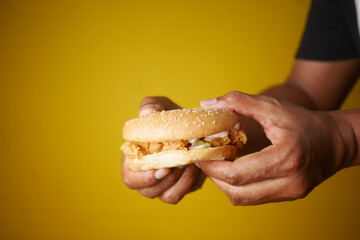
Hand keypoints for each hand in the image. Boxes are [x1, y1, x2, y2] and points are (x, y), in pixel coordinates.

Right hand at [121, 96, 206, 203]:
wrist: (190, 125)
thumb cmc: (167, 116)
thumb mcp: (159, 106)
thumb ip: (150, 106)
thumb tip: (146, 112)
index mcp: (135, 159)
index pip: (130, 178)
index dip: (143, 177)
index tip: (162, 168)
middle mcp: (147, 176)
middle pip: (149, 191)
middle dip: (166, 178)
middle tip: (180, 163)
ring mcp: (163, 184)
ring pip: (167, 195)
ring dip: (179, 180)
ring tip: (189, 162)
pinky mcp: (180, 187)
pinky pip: (182, 193)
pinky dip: (189, 182)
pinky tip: (195, 167)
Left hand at [197, 91, 347, 204]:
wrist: (335, 141)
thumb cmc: (304, 122)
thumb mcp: (273, 106)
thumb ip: (239, 102)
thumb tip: (207, 103)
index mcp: (285, 159)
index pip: (237, 174)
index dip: (212, 167)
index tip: (200, 155)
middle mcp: (289, 182)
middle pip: (236, 192)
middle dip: (214, 177)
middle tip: (205, 160)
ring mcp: (290, 193)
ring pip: (243, 198)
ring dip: (224, 183)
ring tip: (218, 164)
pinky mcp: (289, 196)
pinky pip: (254, 197)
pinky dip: (238, 186)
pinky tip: (235, 169)